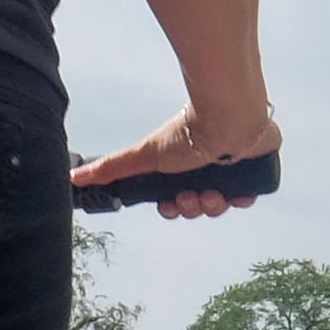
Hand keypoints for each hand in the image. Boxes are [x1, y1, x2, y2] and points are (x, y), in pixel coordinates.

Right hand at [69, 103, 277, 221]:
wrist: (229, 121)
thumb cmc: (186, 134)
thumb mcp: (144, 155)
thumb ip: (111, 167)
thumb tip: (73, 177)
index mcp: (183, 167)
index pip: (176, 199)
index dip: (174, 209)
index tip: (171, 205)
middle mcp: (206, 169)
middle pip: (197, 206)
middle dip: (192, 208)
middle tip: (192, 197)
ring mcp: (232, 171)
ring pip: (220, 205)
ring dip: (212, 205)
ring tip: (212, 192)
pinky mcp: (256, 172)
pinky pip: (248, 198)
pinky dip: (240, 199)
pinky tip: (235, 191)